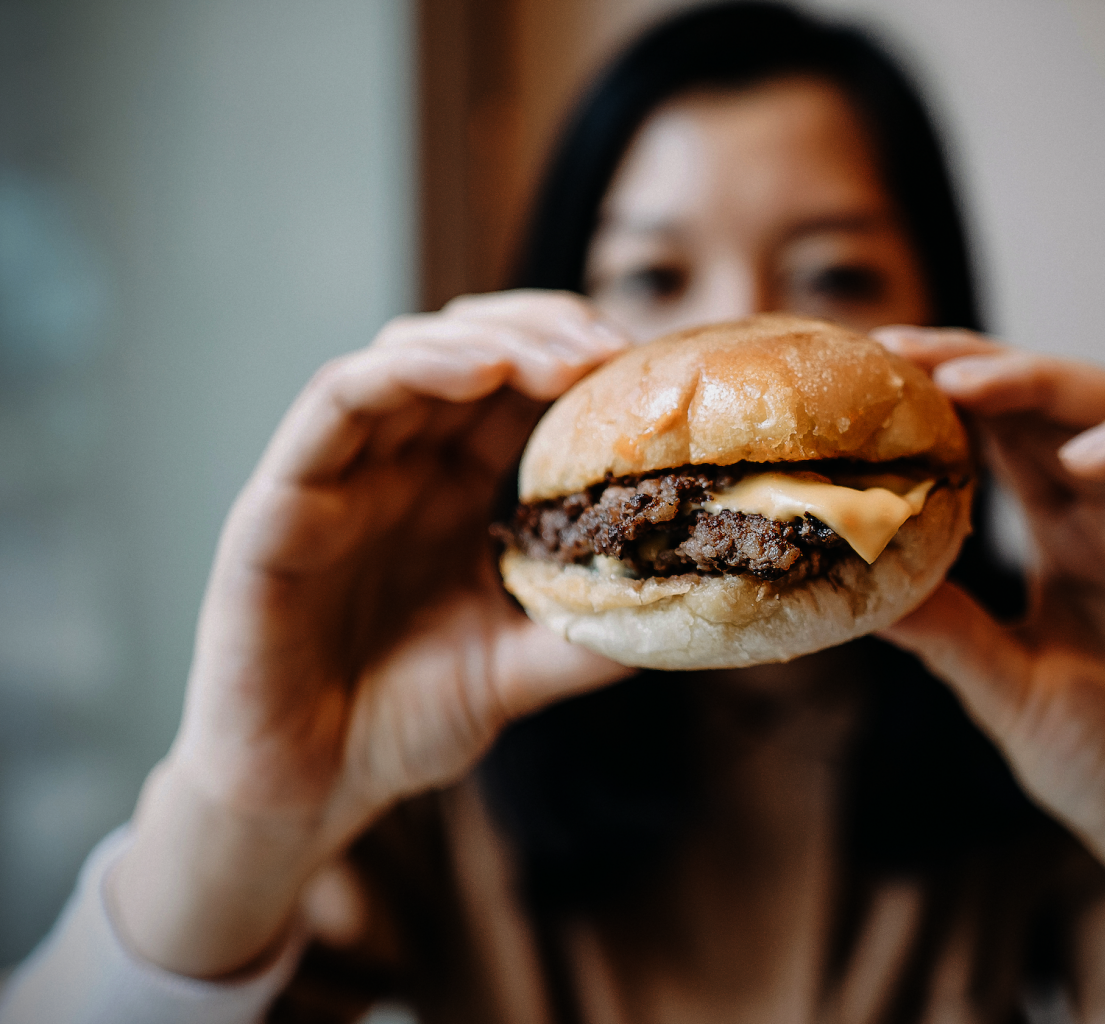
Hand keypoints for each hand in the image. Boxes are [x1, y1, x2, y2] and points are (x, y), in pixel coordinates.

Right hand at [112, 291, 635, 977]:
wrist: (304, 792)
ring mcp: (337, 477)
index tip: (644, 367)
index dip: (577, 362)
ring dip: (491, 337)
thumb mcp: (515, 674)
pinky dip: (410, 369)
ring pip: (406, 356)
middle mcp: (394, 468)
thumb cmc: (399, 724)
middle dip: (545, 332)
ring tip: (565, 357)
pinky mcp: (281, 500)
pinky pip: (339, 403)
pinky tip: (481, 370)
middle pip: (467, 351)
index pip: (514, 390)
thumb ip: (584, 639)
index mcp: (449, 491)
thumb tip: (680, 608)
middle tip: (613, 348)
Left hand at [871, 327, 1104, 1010]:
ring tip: (972, 388)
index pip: (1007, 432)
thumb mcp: (1002, 686)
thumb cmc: (1104, 767)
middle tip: (909, 357)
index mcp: (1067, 537)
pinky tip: (1084, 458)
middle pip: (1061, 403)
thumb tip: (845, 576)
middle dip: (987, 366)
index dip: (950, 390)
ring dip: (1055, 384)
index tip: (877, 367)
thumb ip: (944, 628)